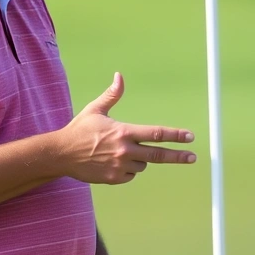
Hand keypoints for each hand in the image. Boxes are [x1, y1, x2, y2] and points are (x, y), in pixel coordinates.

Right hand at [59, 73, 195, 184]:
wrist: (61, 154)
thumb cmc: (79, 130)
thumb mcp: (95, 110)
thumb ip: (111, 95)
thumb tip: (119, 76)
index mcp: (124, 132)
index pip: (156, 134)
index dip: (175, 135)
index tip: (189, 137)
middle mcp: (125, 151)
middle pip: (158, 155)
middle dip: (178, 156)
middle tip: (193, 156)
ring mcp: (120, 167)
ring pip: (143, 165)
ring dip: (140, 159)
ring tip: (120, 151)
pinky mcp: (114, 179)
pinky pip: (131, 175)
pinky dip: (128, 169)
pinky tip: (113, 162)